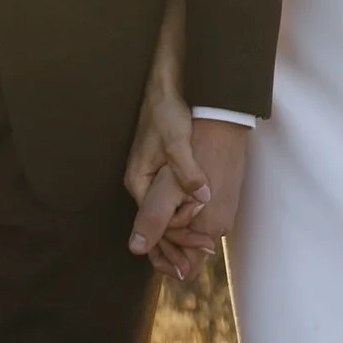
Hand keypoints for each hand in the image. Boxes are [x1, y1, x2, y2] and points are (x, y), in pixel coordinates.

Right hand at [125, 75, 212, 281]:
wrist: (166, 85)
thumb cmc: (167, 110)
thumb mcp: (177, 141)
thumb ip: (187, 172)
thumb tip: (200, 200)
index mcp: (139, 181)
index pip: (156, 223)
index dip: (179, 240)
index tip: (202, 249)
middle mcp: (141, 184)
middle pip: (157, 224)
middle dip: (178, 244)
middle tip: (203, 257)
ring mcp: (150, 178)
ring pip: (164, 215)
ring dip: (181, 232)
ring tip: (203, 248)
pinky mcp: (161, 171)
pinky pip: (170, 201)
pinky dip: (183, 214)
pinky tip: (199, 220)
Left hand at [157, 120, 249, 270]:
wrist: (221, 112)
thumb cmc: (195, 141)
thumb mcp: (167, 181)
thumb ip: (154, 216)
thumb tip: (137, 248)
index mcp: (207, 225)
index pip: (185, 267)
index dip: (161, 258)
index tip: (144, 243)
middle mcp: (220, 224)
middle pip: (188, 249)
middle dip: (166, 236)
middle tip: (149, 210)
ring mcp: (226, 210)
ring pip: (193, 230)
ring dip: (174, 220)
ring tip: (160, 194)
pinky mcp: (225, 196)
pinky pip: (202, 215)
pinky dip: (184, 208)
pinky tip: (173, 189)